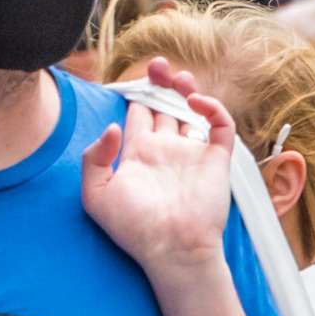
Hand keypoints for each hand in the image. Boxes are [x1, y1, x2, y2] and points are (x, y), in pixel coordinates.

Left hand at [77, 62, 239, 275]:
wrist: (172, 250)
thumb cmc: (133, 229)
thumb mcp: (96, 196)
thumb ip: (94, 159)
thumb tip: (112, 128)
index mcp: (138, 154)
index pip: (138, 114)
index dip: (135, 94)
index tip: (131, 81)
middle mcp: (166, 150)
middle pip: (164, 106)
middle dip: (159, 83)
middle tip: (156, 65)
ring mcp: (192, 153)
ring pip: (191, 110)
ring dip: (184, 88)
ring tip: (175, 75)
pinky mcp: (217, 160)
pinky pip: (221, 126)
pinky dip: (212, 108)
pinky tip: (194, 103)